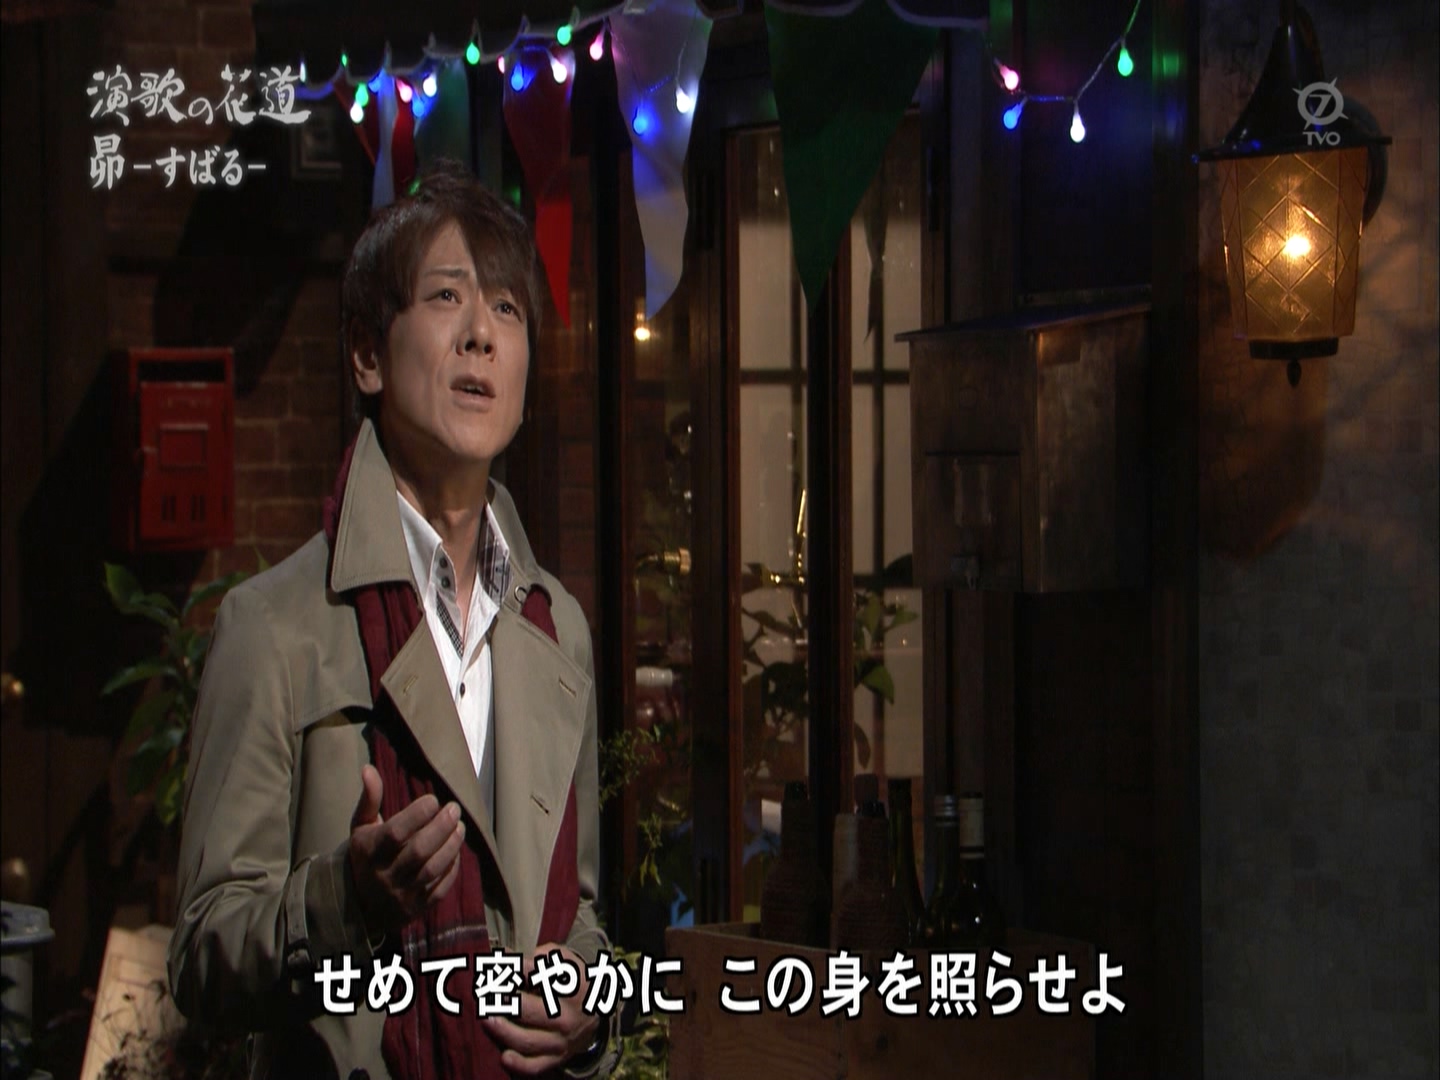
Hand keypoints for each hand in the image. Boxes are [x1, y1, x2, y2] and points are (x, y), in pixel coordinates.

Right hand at [348, 764, 465, 931]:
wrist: (359, 905)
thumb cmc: (365, 856)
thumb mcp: (361, 827)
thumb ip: (369, 799)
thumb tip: (369, 769)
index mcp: (370, 852)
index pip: (395, 833)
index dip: (417, 814)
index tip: (434, 799)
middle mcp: (384, 875)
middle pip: (418, 851)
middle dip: (440, 827)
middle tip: (455, 809)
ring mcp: (401, 894)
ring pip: (432, 870)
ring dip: (451, 846)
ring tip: (461, 826)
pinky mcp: (416, 908)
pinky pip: (439, 889)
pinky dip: (452, 869)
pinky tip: (457, 851)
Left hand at [482, 943, 599, 1075]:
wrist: (596, 1014)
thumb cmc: (572, 981)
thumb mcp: (566, 961)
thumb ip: (540, 955)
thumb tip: (506, 956)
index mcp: (573, 987)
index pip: (539, 976)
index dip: (514, 969)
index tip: (495, 965)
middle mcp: (568, 1016)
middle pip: (528, 1010)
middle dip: (502, 1002)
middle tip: (484, 994)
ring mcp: (562, 1040)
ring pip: (527, 1040)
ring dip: (502, 1031)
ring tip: (485, 1019)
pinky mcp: (556, 1058)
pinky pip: (535, 1065)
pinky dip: (518, 1064)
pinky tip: (504, 1056)